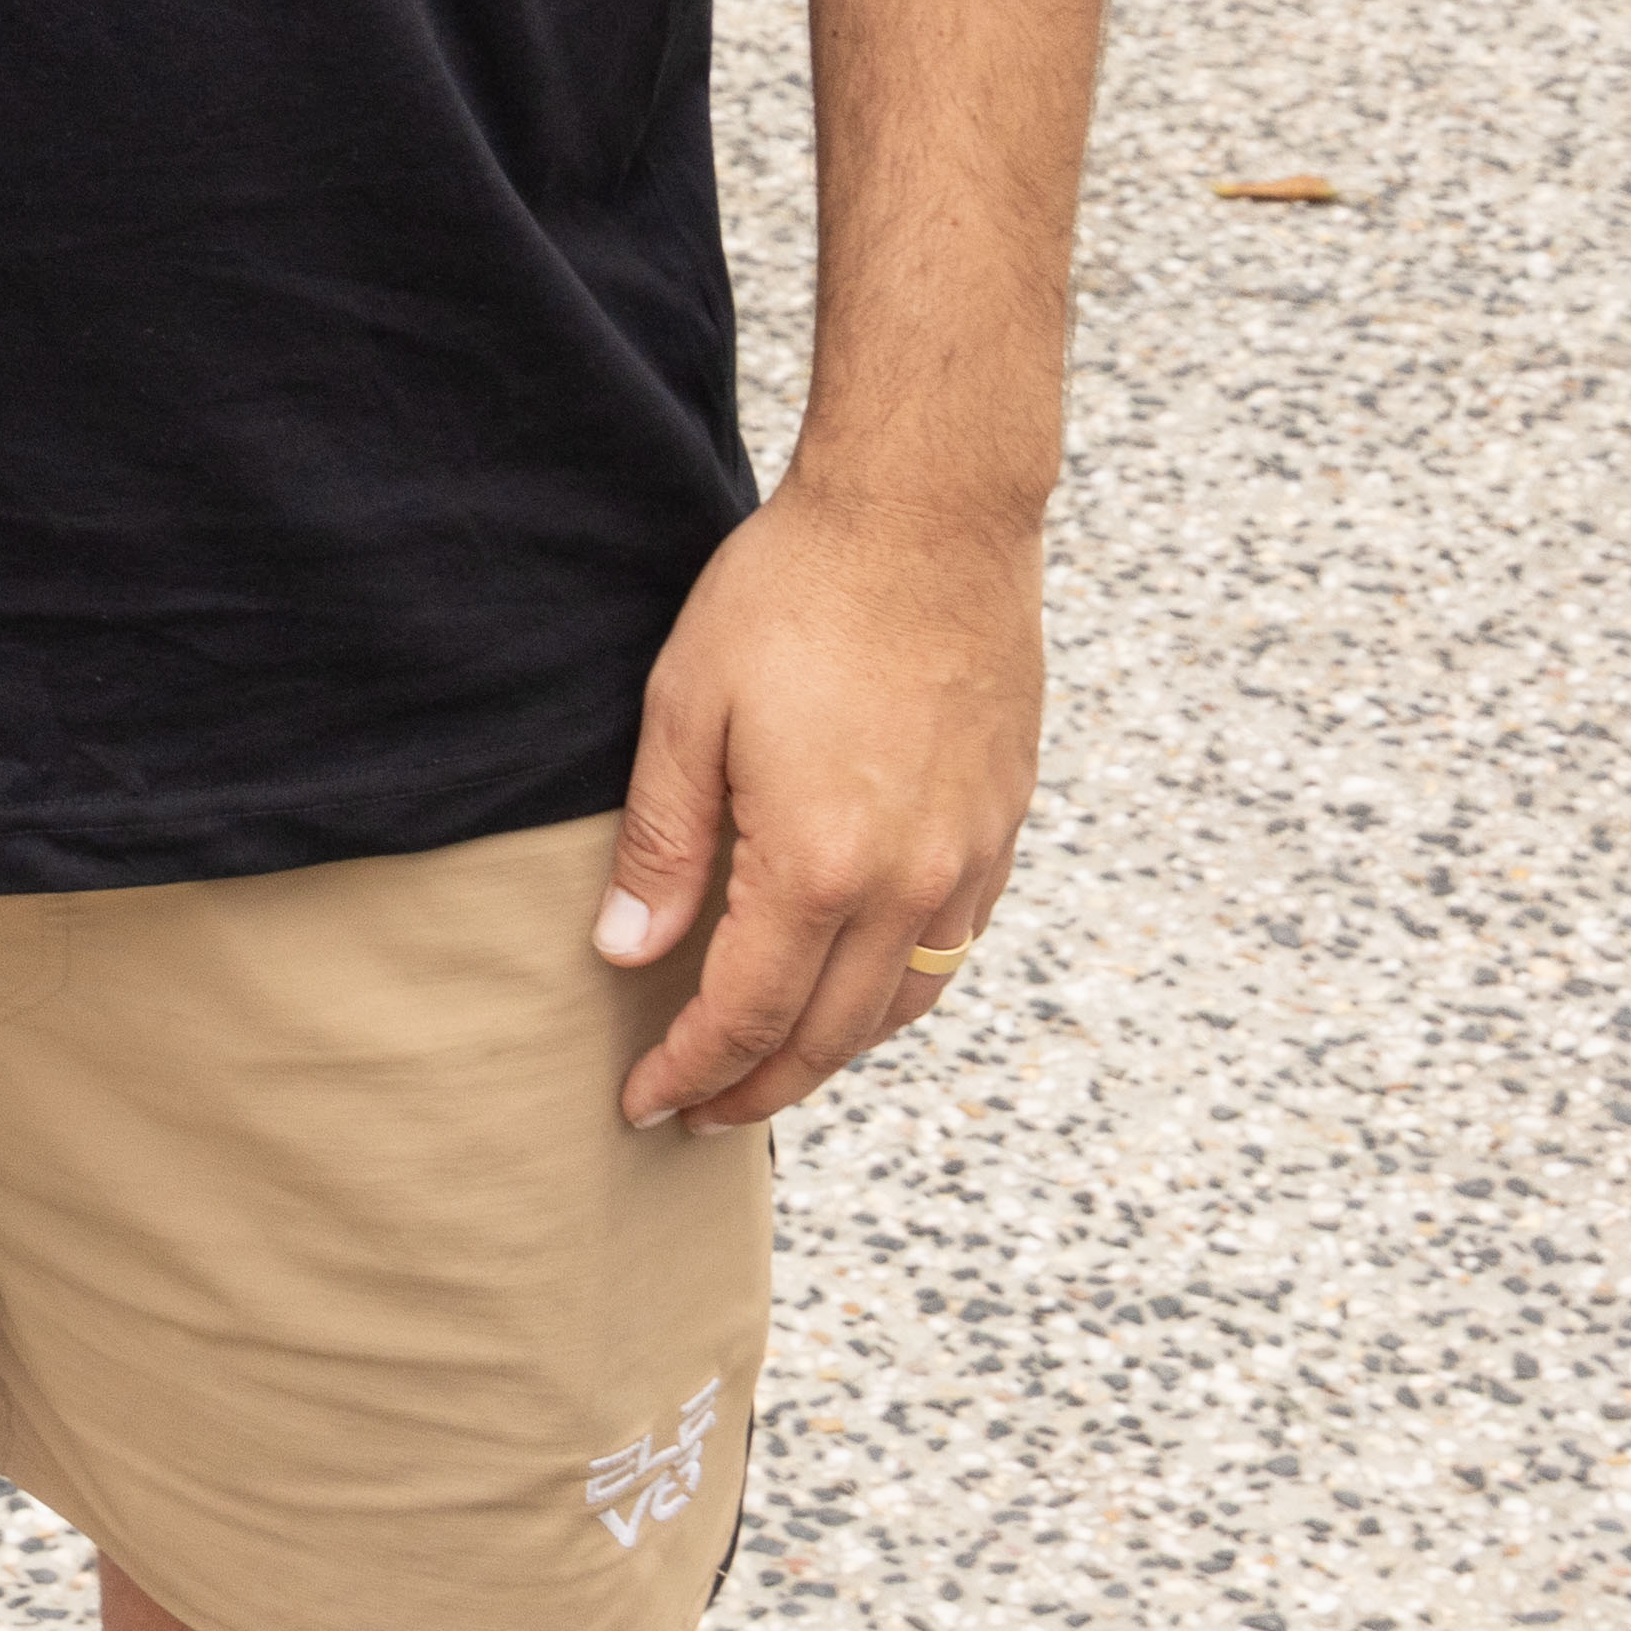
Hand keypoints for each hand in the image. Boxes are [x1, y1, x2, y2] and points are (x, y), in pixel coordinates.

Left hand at [599, 477, 1039, 1129]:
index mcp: (819, 864)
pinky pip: (951, 949)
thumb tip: (627, 954)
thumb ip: (664, 842)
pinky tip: (857, 986)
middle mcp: (907, 884)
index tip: (645, 1105)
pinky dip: (898, 992)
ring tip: (771, 1067)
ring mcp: (967, 860)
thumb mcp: (688, 705)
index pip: (748, 1015)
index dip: (693, 1071)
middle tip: (701, 1114)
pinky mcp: (1002, 825)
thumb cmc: (794, 594)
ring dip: (833, 1052)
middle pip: (831, 1035)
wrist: (928, 516)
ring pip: (901, 1006)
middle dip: (759, 1087)